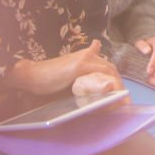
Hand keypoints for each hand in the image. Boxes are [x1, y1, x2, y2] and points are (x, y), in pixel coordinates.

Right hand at [6, 39, 123, 94]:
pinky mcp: (80, 66)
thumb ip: (83, 77)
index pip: (107, 67)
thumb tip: (97, 88)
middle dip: (118, 84)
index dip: (115, 80)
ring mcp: (85, 59)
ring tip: (120, 99)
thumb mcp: (69, 75)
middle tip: (122, 99)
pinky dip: (108, 83)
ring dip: (116, 85)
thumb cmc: (48, 78)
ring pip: (109, 70)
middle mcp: (88, 55)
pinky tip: (112, 92)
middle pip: (111, 68)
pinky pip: (101, 74)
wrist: (32, 74)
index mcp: (86, 56)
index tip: (119, 93)